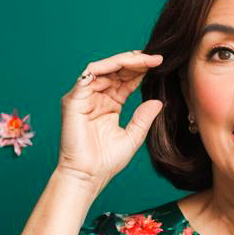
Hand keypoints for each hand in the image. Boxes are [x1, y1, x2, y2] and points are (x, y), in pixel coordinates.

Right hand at [57, 49, 164, 192]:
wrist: (88, 176)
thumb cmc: (106, 162)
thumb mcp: (133, 137)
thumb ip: (143, 118)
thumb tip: (158, 101)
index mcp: (109, 105)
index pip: (125, 80)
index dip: (141, 71)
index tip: (160, 65)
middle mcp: (95, 97)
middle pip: (115, 70)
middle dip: (135, 62)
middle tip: (156, 58)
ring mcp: (83, 97)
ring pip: (103, 68)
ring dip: (125, 61)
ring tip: (145, 60)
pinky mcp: (73, 99)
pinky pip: (90, 75)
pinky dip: (107, 67)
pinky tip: (126, 65)